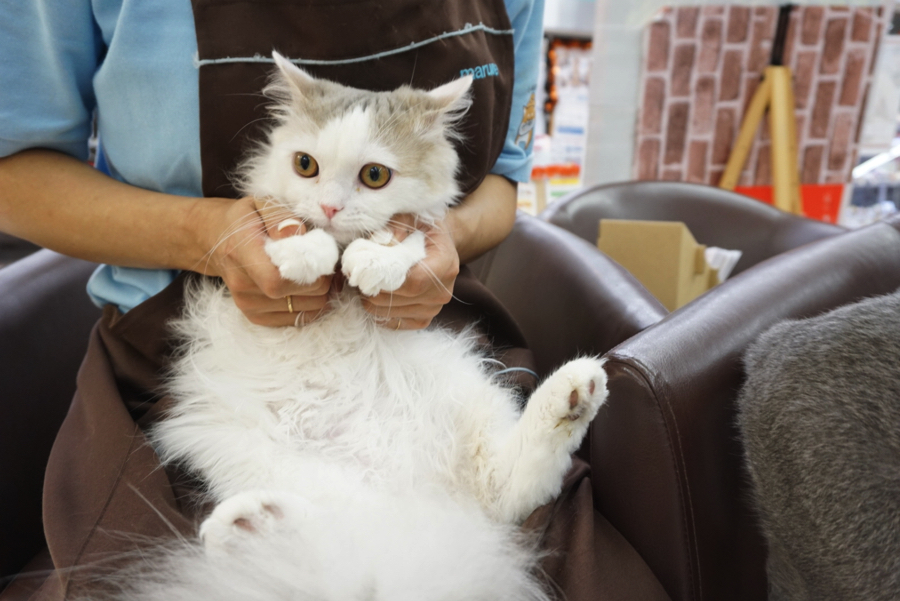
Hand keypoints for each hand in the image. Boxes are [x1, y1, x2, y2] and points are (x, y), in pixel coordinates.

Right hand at [201, 197, 334, 326]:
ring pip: (309, 309)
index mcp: (242, 253)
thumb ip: (279, 217)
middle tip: (322, 260)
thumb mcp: (260, 205)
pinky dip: (312, 303)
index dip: (309, 272)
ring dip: (320, 291)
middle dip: (322, 278)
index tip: (321, 255)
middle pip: (302, 295)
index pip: (277, 280)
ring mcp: (248, 305)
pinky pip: (300, 318)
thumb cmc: (245, 220)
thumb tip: (296, 232)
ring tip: (312, 270)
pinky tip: (305, 286)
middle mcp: (242, 285)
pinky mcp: (256, 316)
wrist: (215, 241)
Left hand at [359, 214, 459, 329]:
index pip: (414, 282)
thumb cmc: (422, 229)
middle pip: (398, 299)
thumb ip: (396, 226)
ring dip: (372, 299)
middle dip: (371, 288)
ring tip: (367, 282)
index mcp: (445, 264)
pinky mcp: (423, 319)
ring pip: (390, 312)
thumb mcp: (411, 219)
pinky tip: (376, 295)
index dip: (385, 279)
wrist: (438, 245)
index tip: (364, 269)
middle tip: (357, 274)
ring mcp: (434, 308)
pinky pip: (394, 322)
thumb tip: (381, 242)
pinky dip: (379, 310)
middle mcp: (443, 291)